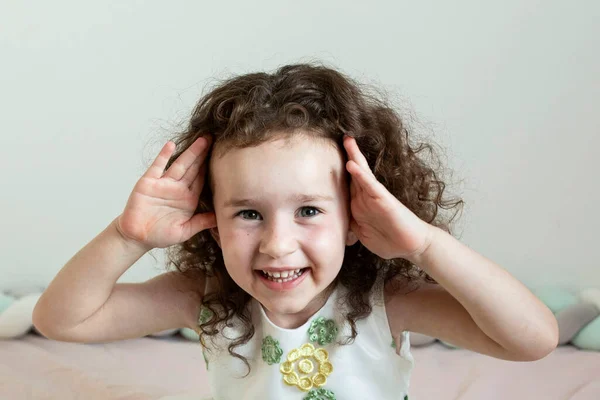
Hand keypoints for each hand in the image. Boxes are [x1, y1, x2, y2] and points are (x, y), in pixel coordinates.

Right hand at [116, 136, 216, 249]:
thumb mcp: (185, 230)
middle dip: (203, 154)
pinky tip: (171, 145)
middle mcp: (178, 188)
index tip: (222, 155)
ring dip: (190, 152)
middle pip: (194, 168)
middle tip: (215, 139)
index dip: (211, 168)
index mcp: (188, 199)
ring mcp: (163, 183)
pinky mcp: (148, 182)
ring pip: (180, 164)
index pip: (202, 179)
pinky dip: (163, 156)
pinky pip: (157, 166)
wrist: (137, 237)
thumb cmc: (160, 235)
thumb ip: (201, 222)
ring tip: (201, 140)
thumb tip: (221, 219)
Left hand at [343, 135, 432, 260]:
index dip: (338, 172)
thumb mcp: (362, 234)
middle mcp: (367, 198)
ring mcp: (375, 198)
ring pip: (361, 174)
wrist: (413, 247)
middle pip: (354, 173)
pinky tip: (352, 164)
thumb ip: (350, 226)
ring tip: (347, 140)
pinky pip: (370, 186)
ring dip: (354, 156)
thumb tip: (334, 224)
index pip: (347, 185)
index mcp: (360, 205)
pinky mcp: (385, 201)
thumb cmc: (390, 241)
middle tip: (342, 137)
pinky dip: (361, 175)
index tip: (326, 159)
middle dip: (348, 155)